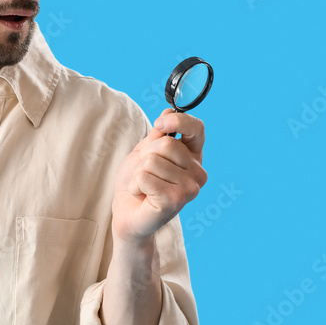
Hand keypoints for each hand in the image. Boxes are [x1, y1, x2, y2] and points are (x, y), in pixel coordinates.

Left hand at [111, 109, 207, 241]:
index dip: (178, 121)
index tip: (160, 123)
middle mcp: (198, 173)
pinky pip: (145, 176)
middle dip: (145, 156)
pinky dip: (135, 184)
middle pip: (166, 144)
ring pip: (153, 160)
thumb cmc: (137, 183)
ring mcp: (190, 189)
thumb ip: (158, 134)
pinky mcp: (175, 201)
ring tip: (143, 186)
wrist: (127, 213)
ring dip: (139, 173)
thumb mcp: (145, 151)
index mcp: (193, 157)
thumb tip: (169, 111)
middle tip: (145, 174)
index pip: (197, 128)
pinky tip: (142, 195)